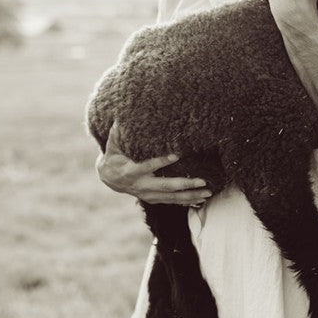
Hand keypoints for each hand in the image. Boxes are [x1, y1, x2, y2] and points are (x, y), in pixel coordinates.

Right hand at [95, 122, 212, 205]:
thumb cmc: (114, 155)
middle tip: (202, 180)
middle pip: (165, 186)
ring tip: (208, 192)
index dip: (162, 161)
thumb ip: (118, 132)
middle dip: (185, 184)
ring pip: (172, 197)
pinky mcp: (153, 199)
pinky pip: (172, 201)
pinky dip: (187, 202)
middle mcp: (141, 185)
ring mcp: (148, 195)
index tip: (177, 155)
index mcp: (130, 171)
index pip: (148, 166)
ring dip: (191, 195)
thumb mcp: (113, 143)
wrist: (109, 178)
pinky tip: (201, 200)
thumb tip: (122, 115)